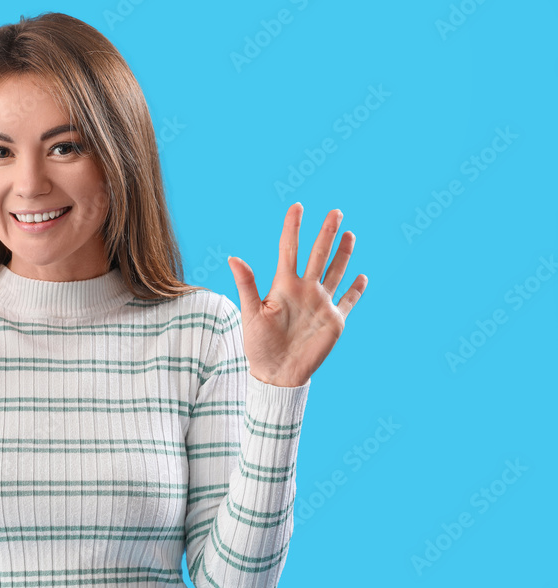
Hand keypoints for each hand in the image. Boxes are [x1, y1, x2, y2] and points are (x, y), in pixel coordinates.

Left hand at [226, 203, 366, 386]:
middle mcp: (305, 290)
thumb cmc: (258, 345)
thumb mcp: (251, 313)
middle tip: (335, 211)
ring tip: (349, 233)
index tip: (297, 206)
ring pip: (336, 272)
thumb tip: (233, 257)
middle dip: (327, 233)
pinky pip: (349, 301)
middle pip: (318, 255)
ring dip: (343, 254)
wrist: (276, 373)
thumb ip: (246, 284)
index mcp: (284, 286)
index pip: (289, 249)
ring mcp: (321, 304)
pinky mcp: (334, 321)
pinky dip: (356, 290)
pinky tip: (361, 276)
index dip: (293, 227)